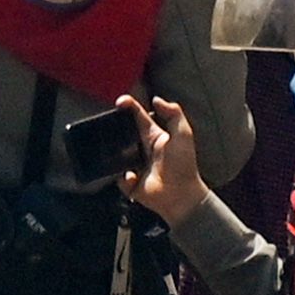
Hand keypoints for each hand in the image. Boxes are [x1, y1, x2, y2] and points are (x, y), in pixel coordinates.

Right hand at [115, 94, 207, 224]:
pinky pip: (117, 175)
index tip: (120, 102)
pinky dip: (124, 176)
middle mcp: (141, 148)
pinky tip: (134, 177)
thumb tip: (156, 99)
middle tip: (110, 124)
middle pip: (123, 132)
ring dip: (114, 152)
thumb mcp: (184, 134)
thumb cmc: (184, 165)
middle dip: (115, 127)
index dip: (129, 107)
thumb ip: (174, 114)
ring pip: (115, 153)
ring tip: (120, 152)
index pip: (138, 117)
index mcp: (153, 136)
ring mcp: (133, 164)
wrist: (181, 195)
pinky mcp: (128, 181)